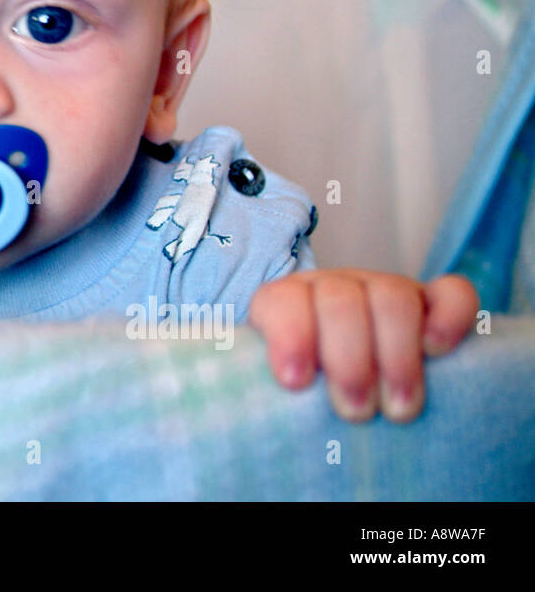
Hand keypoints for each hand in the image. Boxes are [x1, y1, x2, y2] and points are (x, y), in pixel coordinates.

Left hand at [248, 269, 478, 422]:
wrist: (343, 369)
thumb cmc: (305, 385)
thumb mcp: (274, 382)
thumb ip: (268, 383)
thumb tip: (249, 404)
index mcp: (286, 301)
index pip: (281, 301)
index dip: (290, 336)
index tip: (296, 382)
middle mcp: (334, 288)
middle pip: (340, 302)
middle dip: (348, 362)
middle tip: (354, 412)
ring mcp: (384, 289)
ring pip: (393, 297)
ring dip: (396, 355)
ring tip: (397, 408)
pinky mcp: (431, 302)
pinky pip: (452, 293)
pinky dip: (449, 318)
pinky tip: (436, 350)